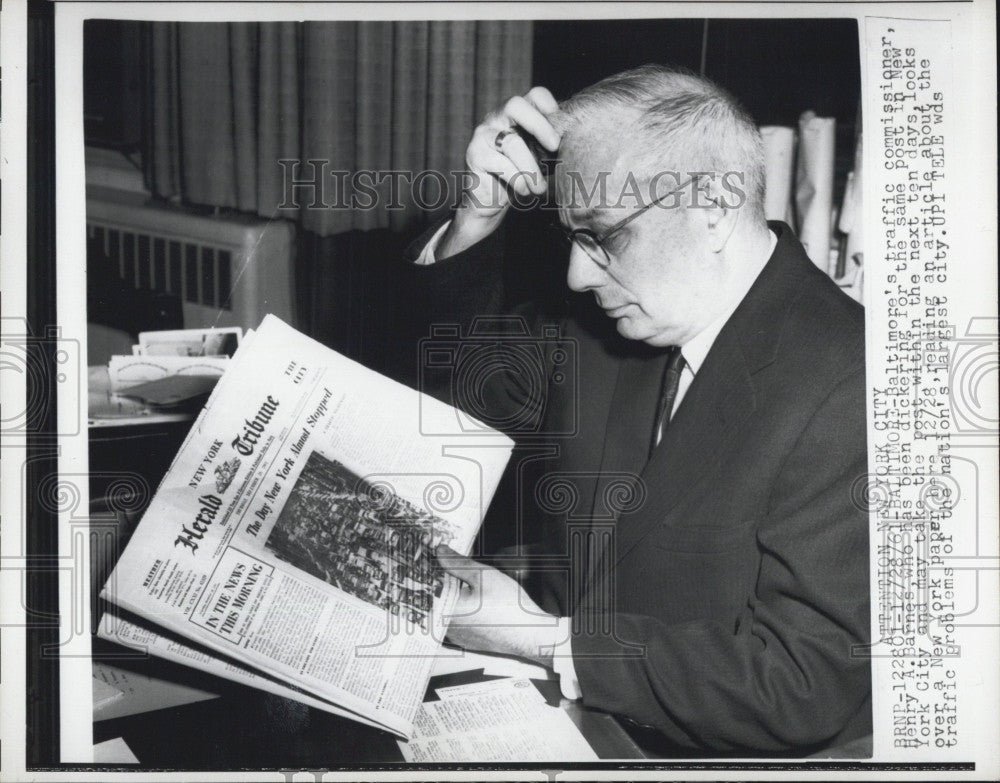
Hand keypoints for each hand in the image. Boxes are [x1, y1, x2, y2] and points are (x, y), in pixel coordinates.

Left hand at [436, 545, 560, 666]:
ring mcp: (456, 636)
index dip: (424, 568)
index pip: (423, 586)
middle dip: (437, 578)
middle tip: (442, 560)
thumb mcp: (483, 575)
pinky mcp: (466, 640)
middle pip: (432, 598)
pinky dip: (457, 606)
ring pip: (443, 608)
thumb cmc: (509, 607)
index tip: (425, 555)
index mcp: (445, 611)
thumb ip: (457, 563)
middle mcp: (446, 628)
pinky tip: (469, 594)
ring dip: (448, 593)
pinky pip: (454, 620)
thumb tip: (440, 552)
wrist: (531, 634)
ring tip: (458, 575)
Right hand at [437, 87, 560, 258]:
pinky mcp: (475, 155)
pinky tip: (525, 191)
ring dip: (531, 168)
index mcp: (517, 114)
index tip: (560, 129)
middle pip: (515, 105)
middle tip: (555, 147)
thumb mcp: (539, 157)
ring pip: (512, 142)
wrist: (491, 200)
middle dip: (539, 125)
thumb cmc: (521, 175)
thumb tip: (574, 145)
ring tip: (540, 188)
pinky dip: (518, 180)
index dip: (549, 105)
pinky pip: (501, 165)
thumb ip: (550, 146)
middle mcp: (497, 118)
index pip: (534, 95)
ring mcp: (483, 134)